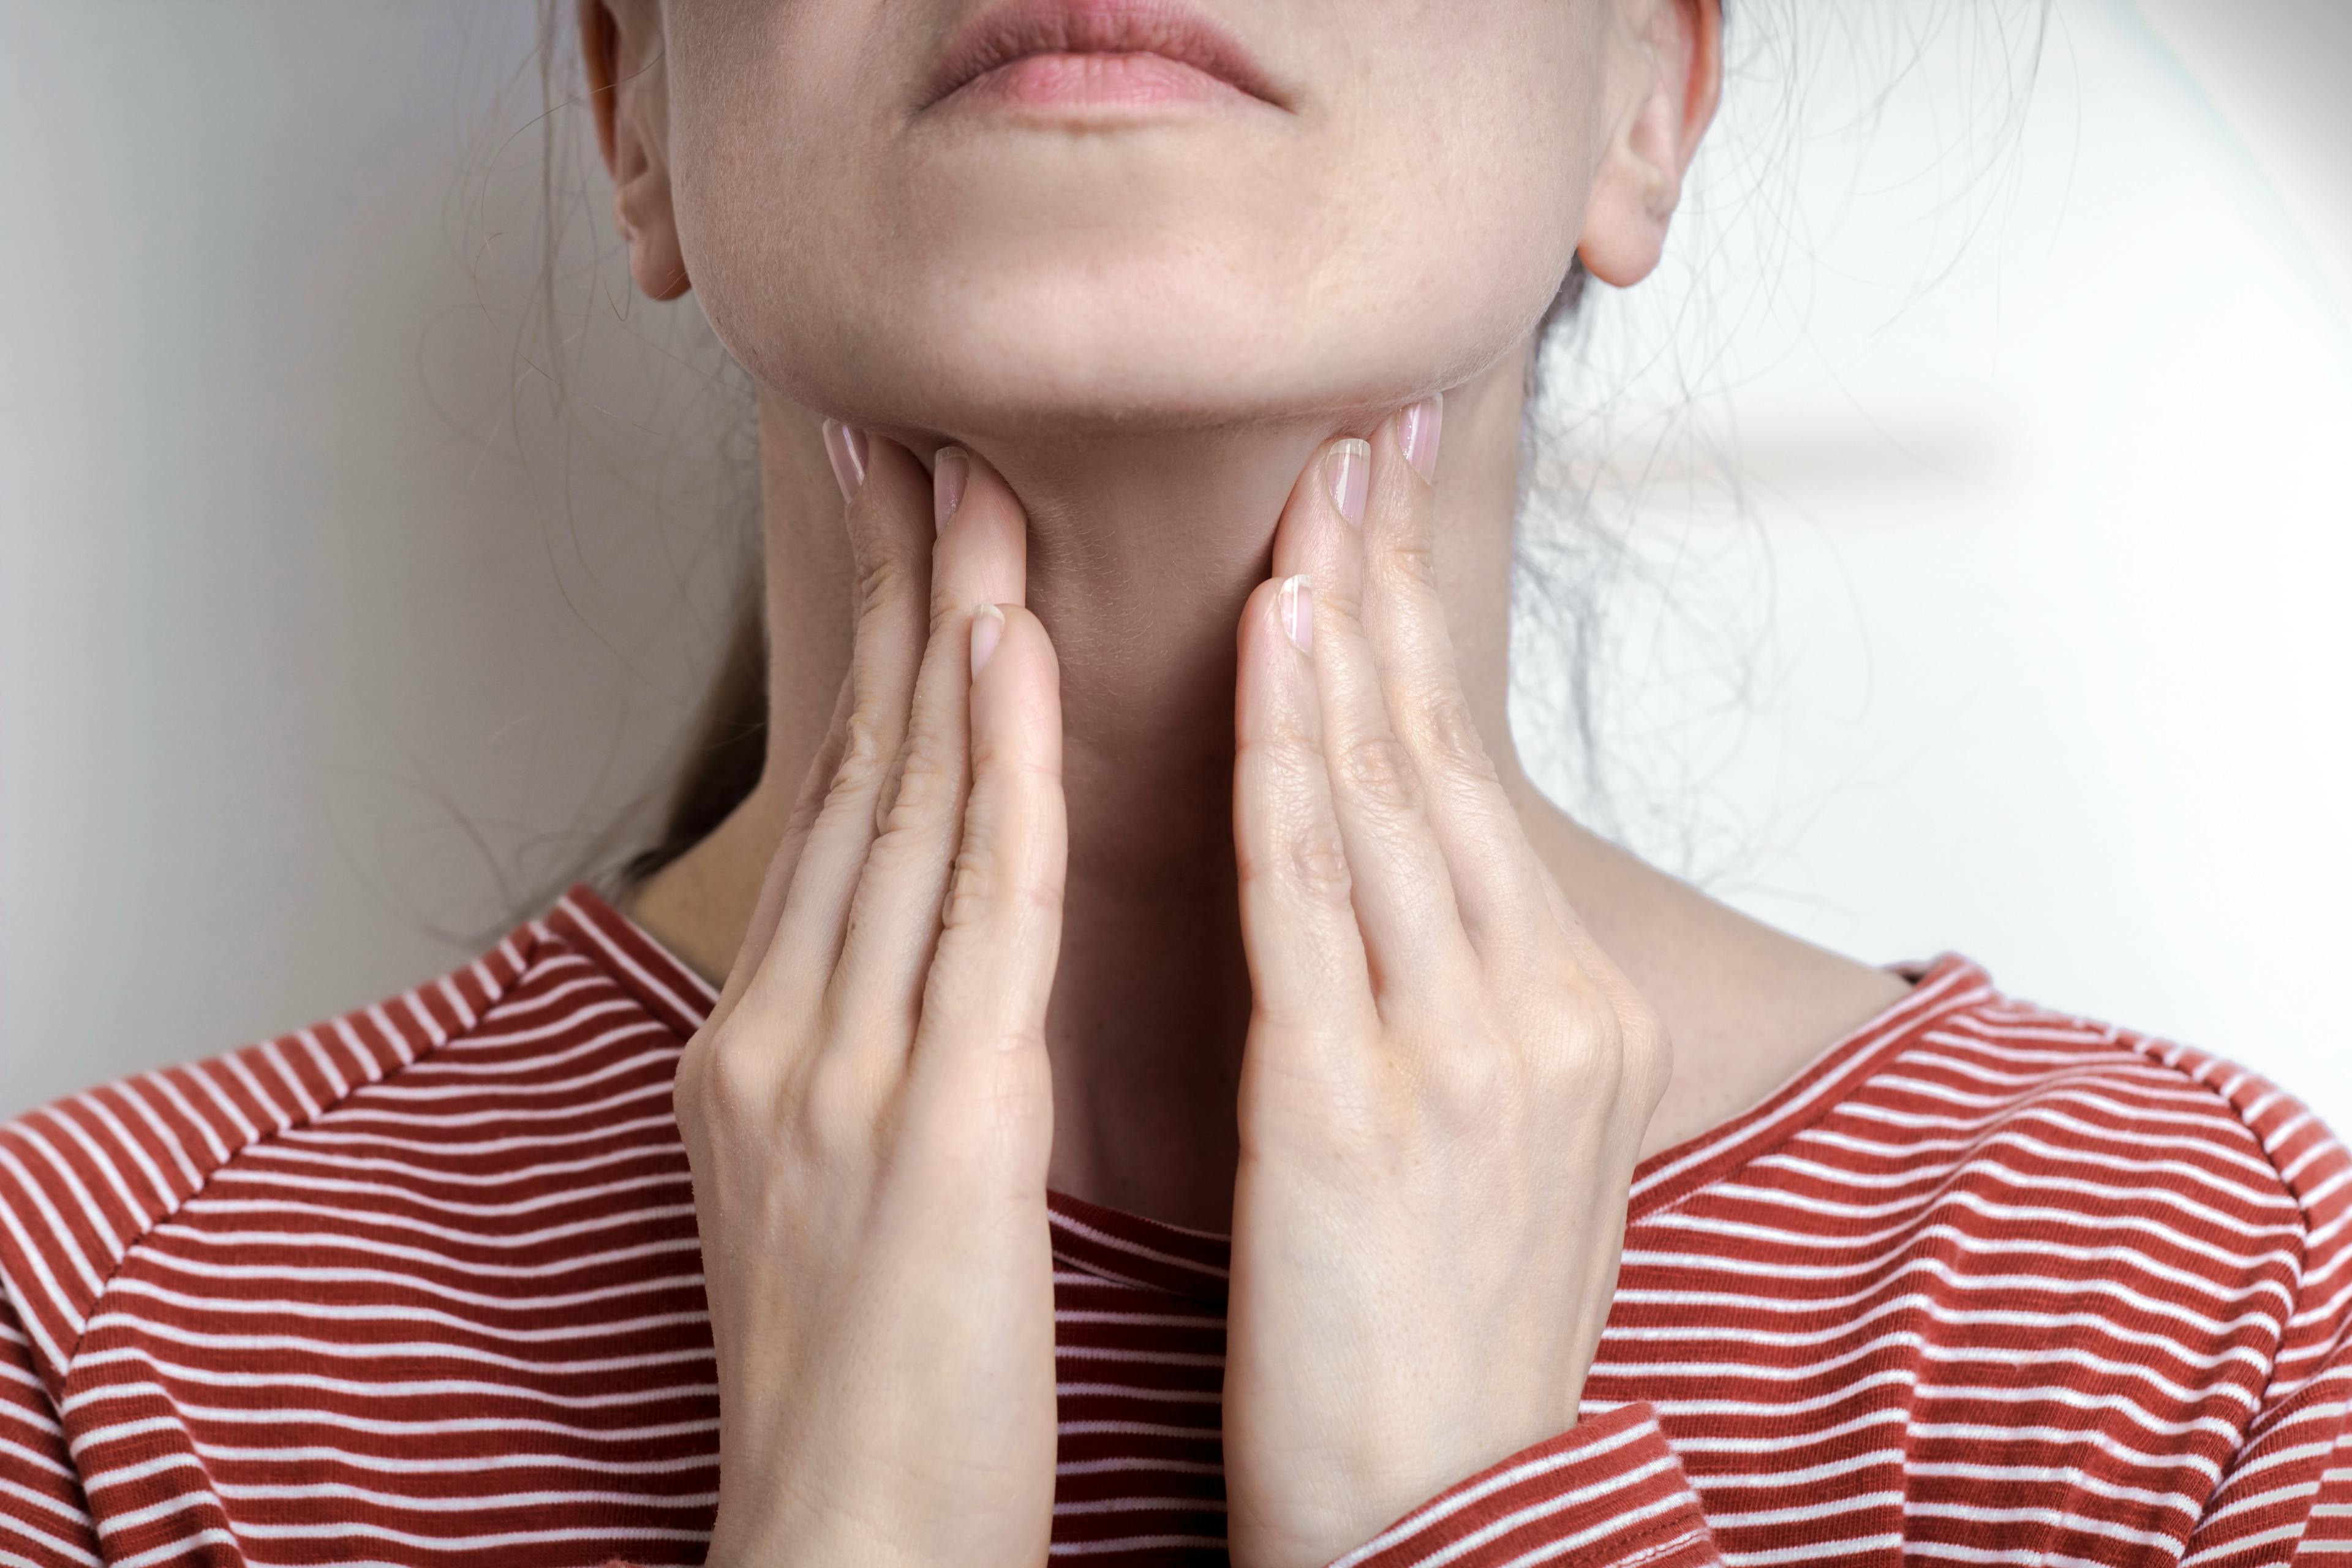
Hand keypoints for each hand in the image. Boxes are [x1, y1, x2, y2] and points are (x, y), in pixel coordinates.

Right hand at [674, 428, 1065, 1567]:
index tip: (906, 537)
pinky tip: (1010, 662)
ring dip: (945, 641)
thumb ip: (874, 1055)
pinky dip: (993, 777)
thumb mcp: (846, 1191)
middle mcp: (784, 1033)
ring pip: (903, 815)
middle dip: (891, 600)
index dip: (872, 663)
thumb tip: (924, 963)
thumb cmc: (872, 1387)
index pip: (838, 817)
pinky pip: (969, 918)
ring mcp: (839, 1072)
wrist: (843, 1546)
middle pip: (851, 778)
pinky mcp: (926, 1128)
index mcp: (769, 1049)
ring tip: (977, 490)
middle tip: (918, 438)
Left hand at [1220, 402, 1671, 1567]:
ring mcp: (1462, 1050)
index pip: (1469, 789)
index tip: (1378, 515)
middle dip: (1390, 585)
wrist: (1452, 1522)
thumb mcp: (1511, 1160)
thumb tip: (1432, 900)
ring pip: (1385, 797)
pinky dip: (1288, 756)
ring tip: (1302, 490)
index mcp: (1573, 1016)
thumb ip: (1482, 1014)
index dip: (1416, 642)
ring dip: (1336, 631)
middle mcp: (1542, 1007)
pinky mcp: (1360, 1106)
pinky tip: (1262, 643)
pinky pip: (1316, 895)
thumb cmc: (1450, 1352)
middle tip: (1358, 430)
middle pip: (1442, 758)